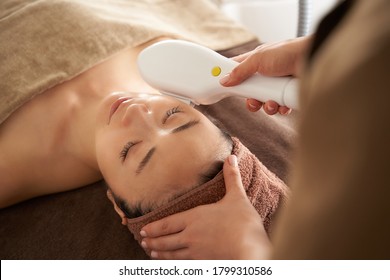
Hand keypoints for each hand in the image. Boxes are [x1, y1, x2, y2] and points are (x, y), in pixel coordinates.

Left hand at [140, 155, 270, 259]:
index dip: (153, 228)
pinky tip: (170, 264)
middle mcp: (190, 235)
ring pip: (171, 254)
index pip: (166, 224)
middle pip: (165, 240)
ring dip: (160, 253)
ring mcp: (195, 252)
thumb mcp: (237, 197)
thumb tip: (231, 157)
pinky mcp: (203, 263)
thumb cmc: (244, 224)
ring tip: (151, 252)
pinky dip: (172, 264)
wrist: (251, 252)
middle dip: (152, 240)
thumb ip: (232, 177)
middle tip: (143, 241)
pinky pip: (182, 264)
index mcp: (195, 218)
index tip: (143, 230)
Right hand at [220, 36, 310, 114]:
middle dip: (251, 100)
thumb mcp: (258, 59)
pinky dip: (280, 108)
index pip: (238, 70)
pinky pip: (279, 107)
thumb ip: (240, 71)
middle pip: (250, 92)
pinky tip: (283, 105)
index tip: (224, 87)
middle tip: (253, 101)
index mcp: (257, 61)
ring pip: (264, 102)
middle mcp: (266, 73)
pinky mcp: (288, 94)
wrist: (313, 59)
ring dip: (266, 106)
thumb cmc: (288, 53)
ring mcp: (277, 84)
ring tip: (272, 104)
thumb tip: (224, 80)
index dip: (231, 79)